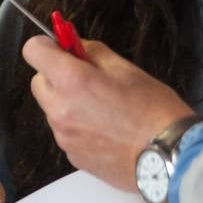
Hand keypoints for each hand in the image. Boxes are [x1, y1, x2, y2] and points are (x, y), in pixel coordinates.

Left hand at [23, 36, 195, 190]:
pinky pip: (64, 131)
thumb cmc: (153, 108)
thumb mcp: (126, 68)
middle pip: (38, 82)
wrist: (169, 156)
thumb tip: (74, 46)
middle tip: (87, 79)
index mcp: (71, 81)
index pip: (33, 51)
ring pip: (51, 108)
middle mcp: (59, 109)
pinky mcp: (72, 156)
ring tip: (103, 109)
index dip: (48, 46)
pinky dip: (77, 125)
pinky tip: (106, 130)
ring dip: (66, 102)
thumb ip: (93, 53)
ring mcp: (63, 136)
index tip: (64, 50)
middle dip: (56, 75)